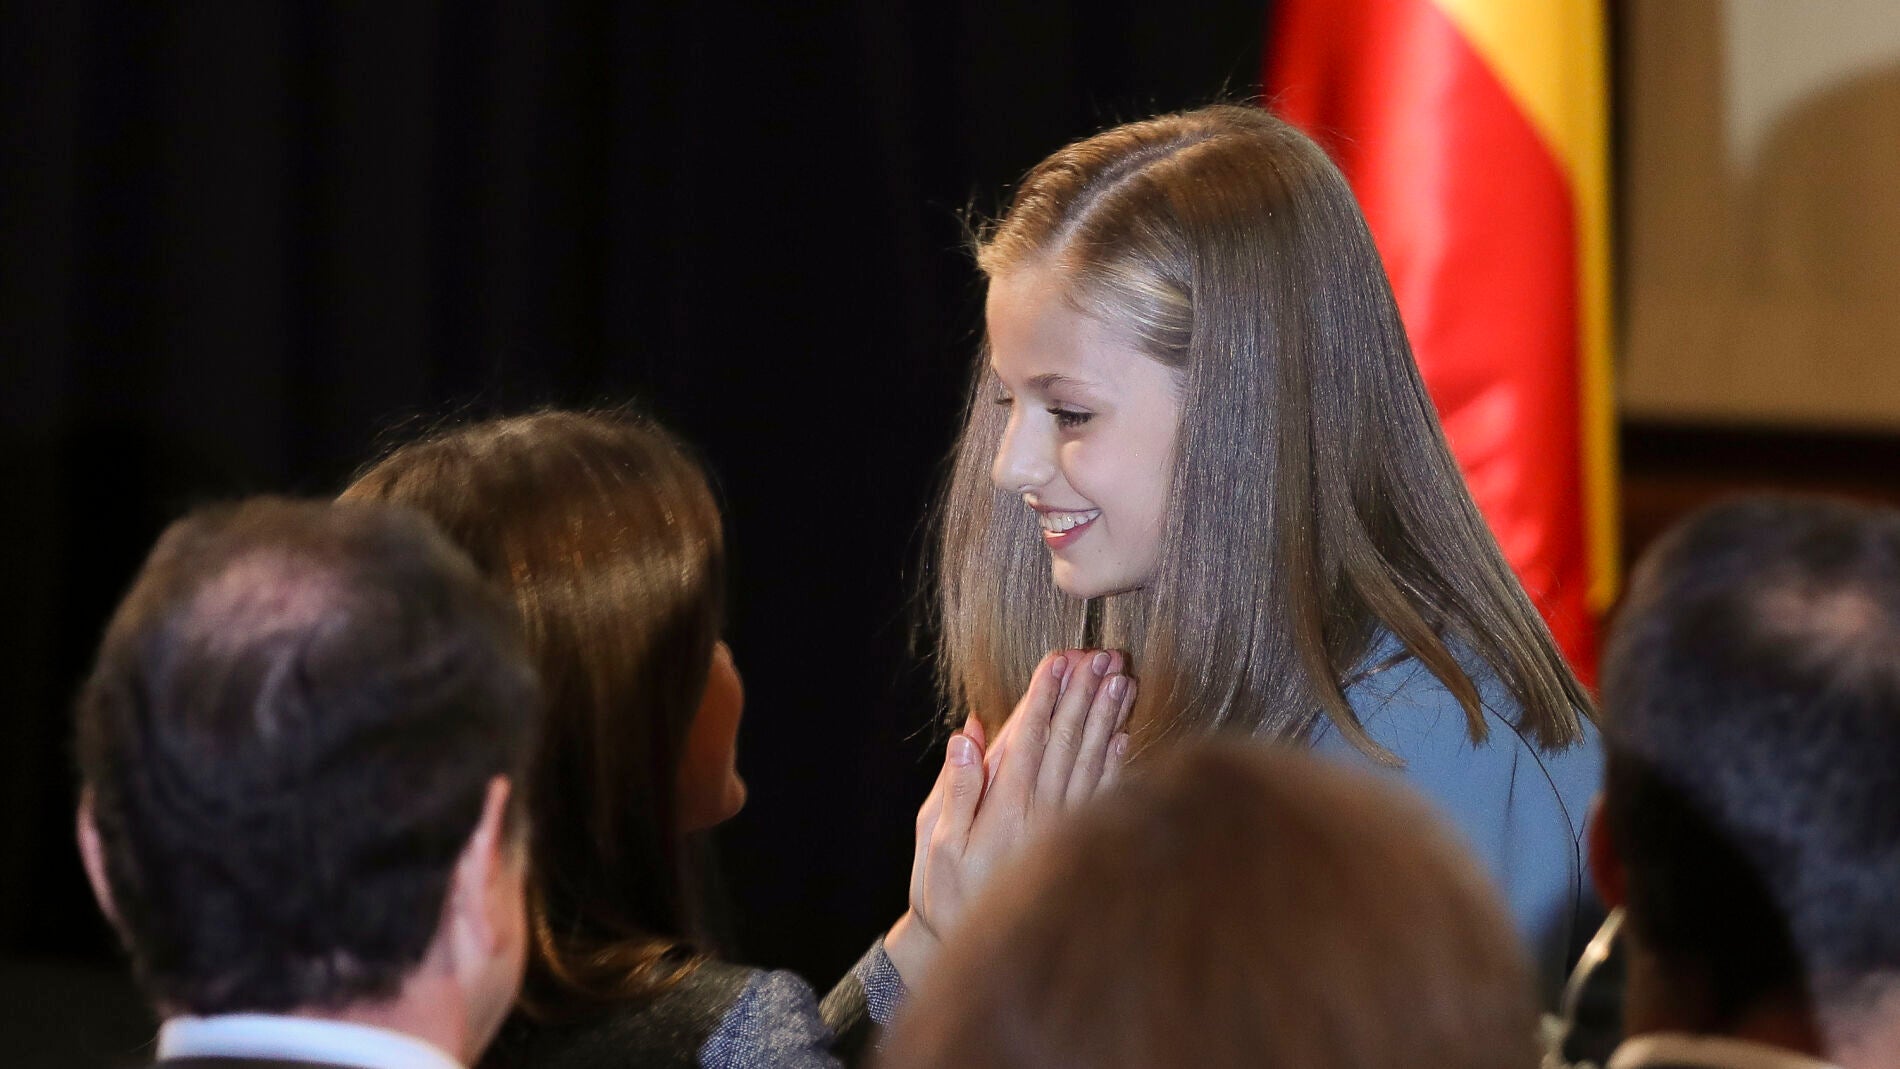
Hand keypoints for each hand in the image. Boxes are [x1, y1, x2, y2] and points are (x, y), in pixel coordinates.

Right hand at [884, 649, 1135, 981]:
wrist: (972, 945)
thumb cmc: (946, 891)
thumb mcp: (935, 842)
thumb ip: (956, 787)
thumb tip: (968, 734)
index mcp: (1005, 807)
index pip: (1030, 738)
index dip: (1046, 696)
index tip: (1060, 659)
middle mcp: (1041, 812)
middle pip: (1068, 741)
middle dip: (1084, 694)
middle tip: (1102, 654)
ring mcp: (1064, 827)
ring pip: (1091, 760)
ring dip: (1107, 717)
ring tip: (1121, 678)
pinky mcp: (1076, 842)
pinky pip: (1102, 795)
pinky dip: (1115, 762)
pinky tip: (1124, 736)